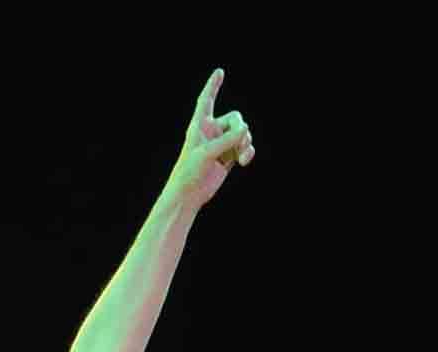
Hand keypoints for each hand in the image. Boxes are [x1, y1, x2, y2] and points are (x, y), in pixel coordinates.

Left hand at [164, 69, 254, 211]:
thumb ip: (227, 139)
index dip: (213, 86)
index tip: (219, 72)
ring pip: (242, 133)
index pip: (206, 100)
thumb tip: (246, 128)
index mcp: (199, 125)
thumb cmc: (190, 171)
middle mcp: (211, 131)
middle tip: (240, 143)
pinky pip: (244, 146)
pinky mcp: (228, 155)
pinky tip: (245, 161)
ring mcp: (221, 143)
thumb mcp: (208, 153)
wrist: (190, 193)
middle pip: (235, 118)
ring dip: (245, 144)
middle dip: (240, 130)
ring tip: (242, 157)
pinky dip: (247, 152)